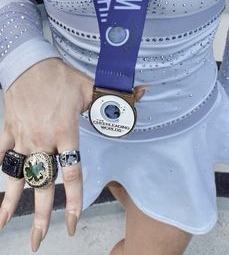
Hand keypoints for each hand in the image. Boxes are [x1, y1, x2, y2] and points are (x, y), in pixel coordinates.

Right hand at [0, 57, 146, 251]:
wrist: (30, 63)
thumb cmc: (61, 76)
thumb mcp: (89, 86)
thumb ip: (113, 97)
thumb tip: (143, 90)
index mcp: (65, 132)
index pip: (71, 173)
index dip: (74, 200)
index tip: (73, 221)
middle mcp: (43, 140)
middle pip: (42, 184)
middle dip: (41, 215)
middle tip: (38, 240)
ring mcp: (23, 136)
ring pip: (17, 175)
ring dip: (10, 201)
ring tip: (4, 223)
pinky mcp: (9, 129)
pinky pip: (2, 153)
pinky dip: (1, 168)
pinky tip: (0, 186)